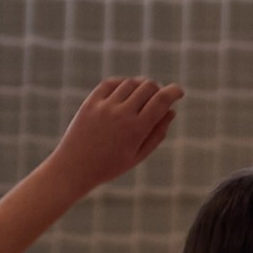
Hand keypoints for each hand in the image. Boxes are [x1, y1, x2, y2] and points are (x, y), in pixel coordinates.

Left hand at [48, 77, 183, 197]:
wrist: (73, 169)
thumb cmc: (109, 166)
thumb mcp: (138, 156)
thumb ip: (157, 134)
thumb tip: (171, 111)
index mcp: (136, 129)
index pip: (162, 100)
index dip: (174, 91)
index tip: (179, 91)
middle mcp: (121, 114)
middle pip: (148, 86)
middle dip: (158, 89)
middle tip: (158, 97)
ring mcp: (104, 106)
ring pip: (131, 83)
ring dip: (141, 86)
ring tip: (142, 96)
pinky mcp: (90, 103)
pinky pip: (111, 83)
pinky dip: (122, 84)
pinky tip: (125, 91)